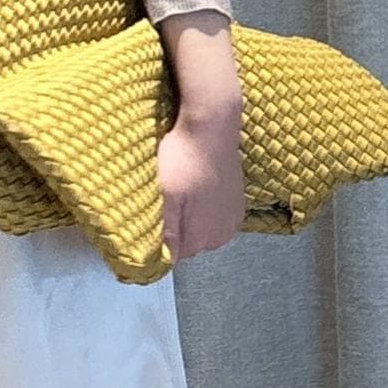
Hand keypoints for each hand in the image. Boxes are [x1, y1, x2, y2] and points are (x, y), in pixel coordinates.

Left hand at [156, 104, 244, 263]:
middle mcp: (221, 235)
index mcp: (201, 239)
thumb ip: (164, 231)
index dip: (157, 237)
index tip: (151, 214)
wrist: (212, 127)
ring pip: (199, 227)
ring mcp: (231, 219)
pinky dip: (202, 203)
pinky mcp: (236, 202)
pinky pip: (212, 213)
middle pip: (186, 242)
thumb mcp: (165, 194)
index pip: (171, 256)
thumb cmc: (185, 157)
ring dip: (188, 214)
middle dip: (174, 225)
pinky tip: (196, 184)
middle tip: (165, 197)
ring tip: (181, 188)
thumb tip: (161, 260)